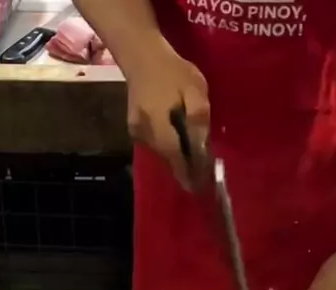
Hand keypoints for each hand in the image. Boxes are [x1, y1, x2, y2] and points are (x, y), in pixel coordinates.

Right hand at [126, 40, 209, 189]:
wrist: (141, 55)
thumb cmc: (172, 71)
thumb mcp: (194, 89)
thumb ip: (198, 118)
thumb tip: (201, 146)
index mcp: (161, 129)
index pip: (177, 161)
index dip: (189, 175)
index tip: (200, 188)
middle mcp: (146, 137)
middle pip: (169, 159)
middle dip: (185, 165)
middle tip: (202, 171)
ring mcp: (138, 134)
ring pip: (162, 153)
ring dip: (177, 155)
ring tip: (192, 155)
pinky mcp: (134, 128)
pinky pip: (156, 144)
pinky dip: (168, 144)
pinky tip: (176, 137)